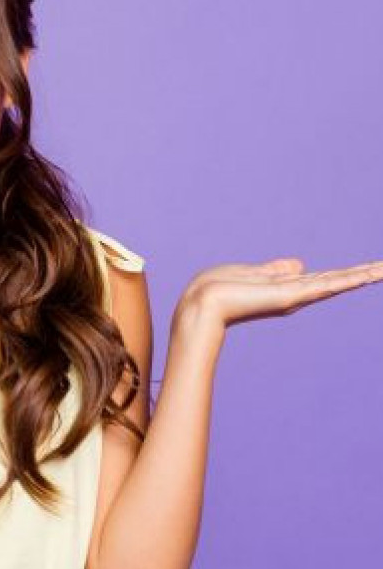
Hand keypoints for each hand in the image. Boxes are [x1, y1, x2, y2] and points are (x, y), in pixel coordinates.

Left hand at [178, 255, 382, 331]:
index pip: (320, 279)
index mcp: (284, 288)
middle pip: (335, 281)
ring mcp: (294, 296)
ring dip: (363, 275)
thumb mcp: (252, 273)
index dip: (343, 274)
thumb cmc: (217, 289)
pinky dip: (349, 279)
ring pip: (337, 282)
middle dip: (361, 275)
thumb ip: (276, 269)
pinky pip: (327, 284)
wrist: (202, 304)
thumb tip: (301, 264)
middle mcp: (293, 294)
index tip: (367, 269)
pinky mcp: (291, 296)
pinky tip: (370, 274)